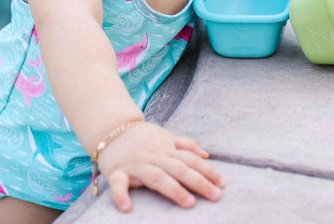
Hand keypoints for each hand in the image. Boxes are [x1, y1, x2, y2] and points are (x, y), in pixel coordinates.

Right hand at [96, 122, 224, 211]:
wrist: (111, 126)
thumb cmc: (141, 136)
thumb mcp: (165, 136)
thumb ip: (185, 145)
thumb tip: (206, 154)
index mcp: (166, 149)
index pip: (190, 160)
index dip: (207, 171)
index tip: (222, 184)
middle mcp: (154, 156)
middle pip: (179, 169)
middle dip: (198, 182)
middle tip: (215, 196)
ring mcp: (136, 164)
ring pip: (157, 176)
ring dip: (173, 189)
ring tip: (189, 203)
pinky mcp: (117, 171)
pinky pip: (118, 184)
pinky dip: (121, 195)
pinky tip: (127, 208)